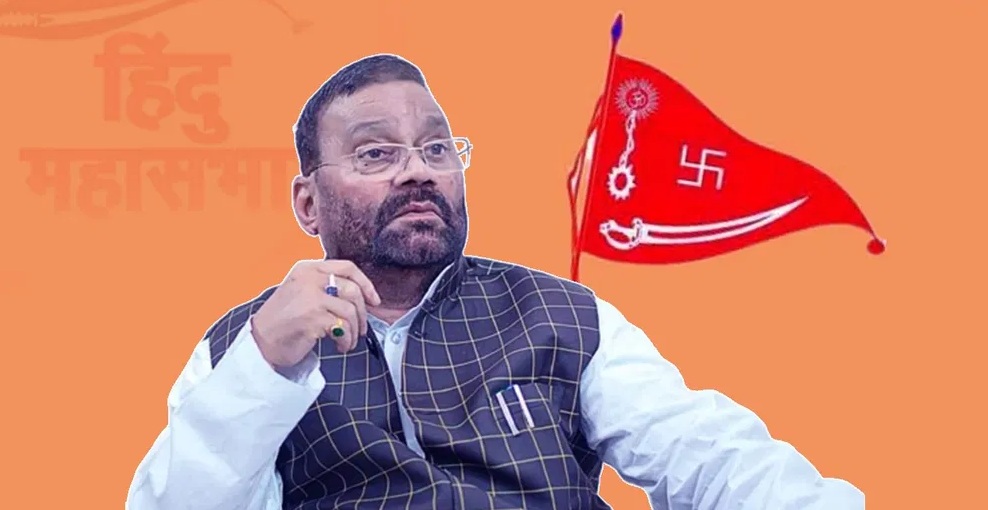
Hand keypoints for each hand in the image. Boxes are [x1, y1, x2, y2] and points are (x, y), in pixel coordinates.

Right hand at [251, 259, 381, 368]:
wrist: (261, 342)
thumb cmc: (284, 321)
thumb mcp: (302, 292)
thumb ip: (326, 287)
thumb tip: (362, 296)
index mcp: (308, 268)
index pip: (347, 267)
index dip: (366, 284)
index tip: (374, 300)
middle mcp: (309, 279)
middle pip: (353, 290)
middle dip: (362, 313)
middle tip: (361, 328)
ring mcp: (310, 297)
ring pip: (350, 311)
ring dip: (355, 330)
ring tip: (348, 341)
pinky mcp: (313, 318)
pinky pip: (343, 328)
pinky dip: (347, 340)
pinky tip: (340, 346)